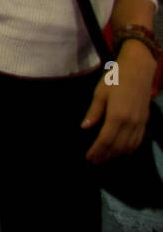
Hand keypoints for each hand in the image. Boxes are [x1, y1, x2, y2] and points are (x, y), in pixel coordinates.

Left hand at [82, 44, 155, 163]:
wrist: (139, 70)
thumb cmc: (115, 79)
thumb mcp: (100, 93)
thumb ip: (94, 112)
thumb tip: (85, 127)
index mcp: (117, 115)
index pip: (105, 140)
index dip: (97, 150)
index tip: (89, 157)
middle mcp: (130, 122)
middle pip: (117, 146)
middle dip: (106, 155)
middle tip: (95, 161)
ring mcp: (140, 123)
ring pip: (129, 146)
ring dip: (117, 154)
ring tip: (105, 158)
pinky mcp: (145, 121)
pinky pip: (138, 140)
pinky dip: (130, 148)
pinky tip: (122, 151)